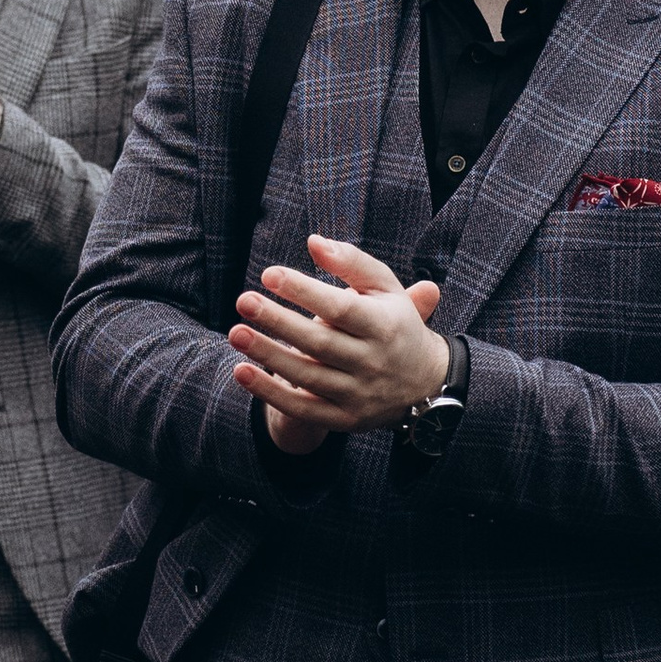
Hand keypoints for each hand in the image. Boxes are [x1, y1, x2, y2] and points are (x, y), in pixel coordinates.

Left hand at [229, 237, 447, 449]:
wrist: (424, 385)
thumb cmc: (395, 324)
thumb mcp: (386, 288)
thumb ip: (352, 262)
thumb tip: (313, 242)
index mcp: (385, 325)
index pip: (340, 308)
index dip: (304, 291)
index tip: (269, 274)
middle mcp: (372, 362)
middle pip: (319, 342)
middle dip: (278, 321)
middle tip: (243, 301)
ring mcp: (358, 394)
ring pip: (307, 376)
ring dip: (268, 355)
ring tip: (235, 333)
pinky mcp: (344, 419)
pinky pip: (302, 409)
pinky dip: (270, 393)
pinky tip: (242, 371)